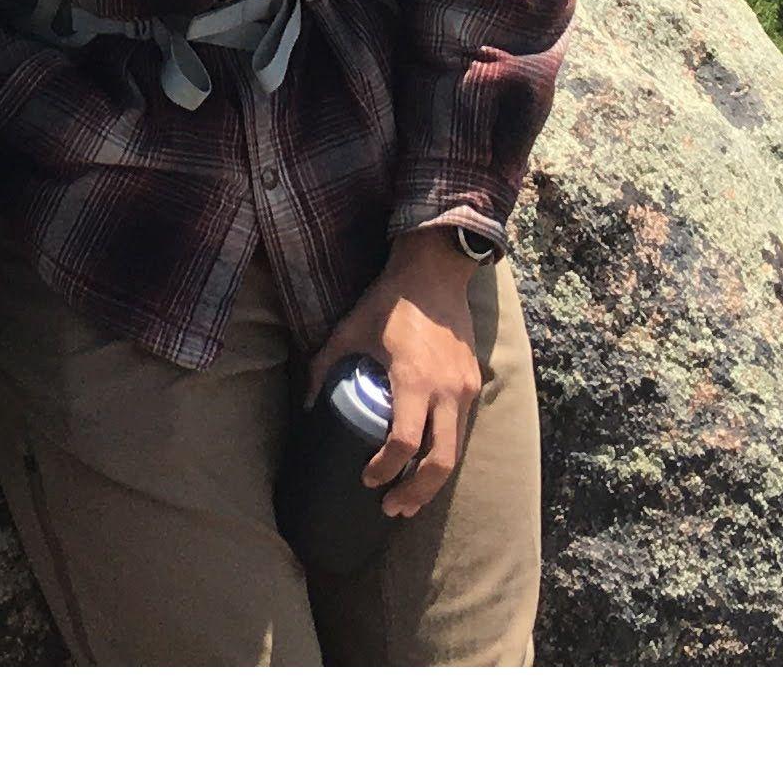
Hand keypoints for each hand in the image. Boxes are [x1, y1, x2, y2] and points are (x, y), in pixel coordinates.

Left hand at [319, 232, 489, 518]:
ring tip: (409, 499)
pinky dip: (445, 454)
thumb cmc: (389, 302)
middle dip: (416, 492)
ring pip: (456, 453)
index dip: (384, 469)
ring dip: (433, 482)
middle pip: (440, 462)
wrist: (435, 273)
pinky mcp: (474, 384)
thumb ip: (324, 367)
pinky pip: (462, 431)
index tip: (366, 479)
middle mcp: (446, 390)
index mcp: (414, 379)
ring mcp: (465, 389)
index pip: (403, 442)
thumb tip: (308, 407)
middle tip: (392, 508)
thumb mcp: (349, 330)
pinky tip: (426, 465)